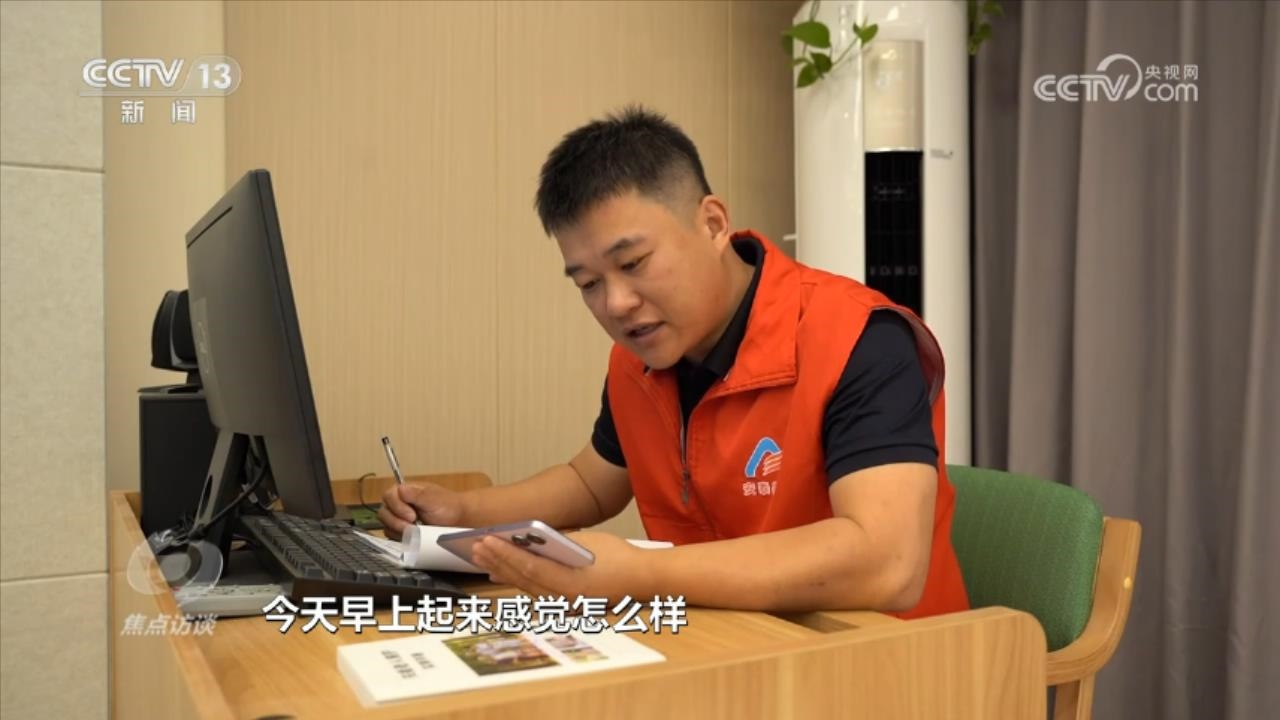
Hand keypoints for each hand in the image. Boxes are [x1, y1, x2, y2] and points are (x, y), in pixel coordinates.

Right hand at [378, 483, 465, 539]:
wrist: (458, 521)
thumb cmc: (447, 506)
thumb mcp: (433, 498)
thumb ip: (416, 494)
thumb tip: (400, 489)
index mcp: (404, 491)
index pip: (388, 496)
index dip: (397, 506)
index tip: (411, 516)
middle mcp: (398, 504)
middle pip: (384, 512)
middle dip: (396, 521)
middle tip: (412, 526)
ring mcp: (399, 519)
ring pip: (387, 526)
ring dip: (398, 531)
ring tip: (414, 532)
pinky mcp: (401, 532)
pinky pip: (393, 536)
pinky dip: (400, 538)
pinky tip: (412, 538)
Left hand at [469, 530, 655, 604]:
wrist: (644, 579)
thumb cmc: (619, 557)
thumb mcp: (587, 541)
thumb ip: (558, 542)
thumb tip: (530, 539)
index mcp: (568, 583)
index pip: (528, 567)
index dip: (504, 554)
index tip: (485, 541)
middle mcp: (563, 598)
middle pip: (523, 579)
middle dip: (497, 562)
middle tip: (476, 548)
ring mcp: (564, 604)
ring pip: (526, 587)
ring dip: (504, 572)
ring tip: (483, 559)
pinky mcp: (567, 603)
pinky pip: (536, 591)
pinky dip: (518, 580)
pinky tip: (504, 574)